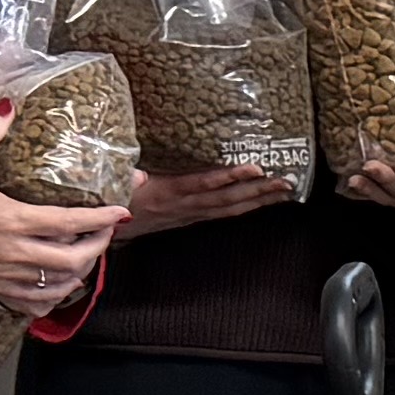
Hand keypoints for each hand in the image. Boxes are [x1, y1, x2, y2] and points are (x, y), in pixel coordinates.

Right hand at [0, 107, 132, 306]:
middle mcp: (13, 252)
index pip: (69, 223)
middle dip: (98, 245)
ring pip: (57, 284)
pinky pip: (33, 301)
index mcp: (10, 220)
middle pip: (73, 259)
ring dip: (80, 271)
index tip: (122, 210)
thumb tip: (9, 105)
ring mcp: (4, 274)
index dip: (101, 218)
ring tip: (89, 254)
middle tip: (108, 230)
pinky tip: (60, 284)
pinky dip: (53, 295)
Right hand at [120, 164, 292, 234]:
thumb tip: (137, 175)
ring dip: (258, 200)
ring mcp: (189, 214)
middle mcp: (183, 206)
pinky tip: (261, 201)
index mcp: (167, 193)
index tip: (254, 168)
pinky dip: (244, 207)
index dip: (229, 177)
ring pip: (229, 209)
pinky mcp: (190, 219)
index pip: (204, 184)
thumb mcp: (116, 182)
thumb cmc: (112, 197)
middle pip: (227, 199)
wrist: (106, 227)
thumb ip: (127, 176)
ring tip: (284, 191)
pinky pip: (222, 213)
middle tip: (287, 182)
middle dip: (258, 190)